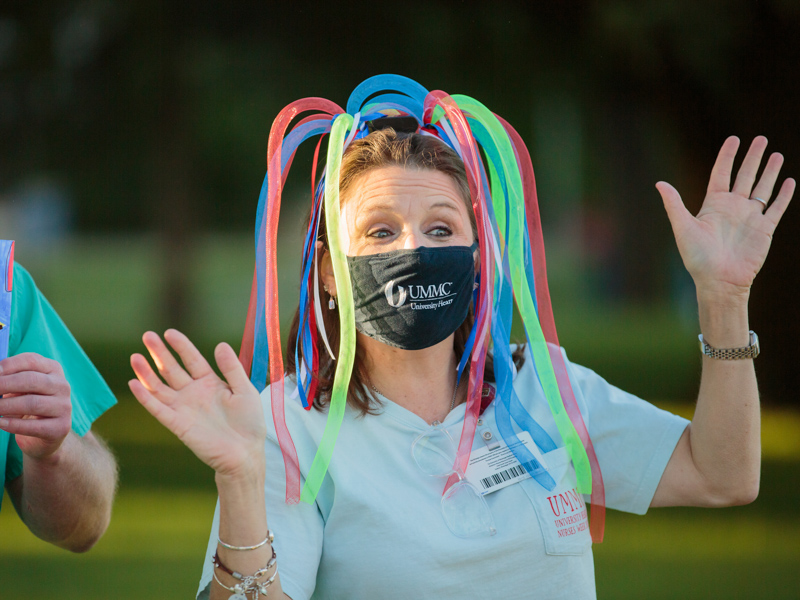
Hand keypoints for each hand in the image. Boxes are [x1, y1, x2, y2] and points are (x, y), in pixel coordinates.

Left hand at [0, 353, 71, 459]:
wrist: (45, 433)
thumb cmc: (27, 403)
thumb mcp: (21, 387)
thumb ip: (10, 377)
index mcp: (53, 370)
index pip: (31, 361)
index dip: (9, 365)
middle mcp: (62, 386)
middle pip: (31, 380)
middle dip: (4, 385)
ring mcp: (64, 406)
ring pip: (32, 403)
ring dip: (5, 406)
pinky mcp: (61, 427)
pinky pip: (33, 426)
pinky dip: (13, 424)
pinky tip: (0, 423)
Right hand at [129, 330, 265, 479]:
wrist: (245, 454)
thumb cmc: (249, 423)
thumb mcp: (244, 390)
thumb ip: (232, 368)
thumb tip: (220, 344)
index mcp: (211, 383)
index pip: (192, 360)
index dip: (181, 346)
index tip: (169, 332)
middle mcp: (194, 393)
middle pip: (172, 369)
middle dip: (159, 353)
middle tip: (147, 336)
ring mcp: (184, 408)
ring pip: (160, 387)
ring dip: (146, 373)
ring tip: (135, 357)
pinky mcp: (177, 424)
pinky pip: (157, 409)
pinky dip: (145, 397)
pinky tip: (134, 383)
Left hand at [656, 136, 794, 300]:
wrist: (719, 281)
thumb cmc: (697, 257)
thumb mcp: (683, 227)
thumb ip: (674, 204)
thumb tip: (659, 183)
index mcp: (713, 205)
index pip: (721, 173)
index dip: (727, 156)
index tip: (733, 138)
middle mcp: (733, 208)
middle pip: (745, 176)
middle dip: (753, 157)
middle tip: (761, 138)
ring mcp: (749, 218)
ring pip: (762, 188)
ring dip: (769, 172)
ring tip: (776, 154)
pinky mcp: (764, 229)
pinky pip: (775, 208)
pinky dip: (783, 195)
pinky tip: (788, 181)